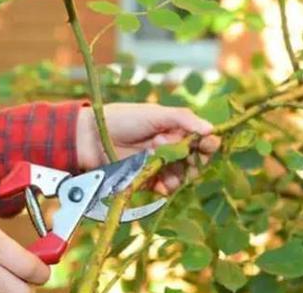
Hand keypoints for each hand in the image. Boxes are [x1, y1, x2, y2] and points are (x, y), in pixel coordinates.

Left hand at [76, 103, 220, 193]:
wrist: (91, 137)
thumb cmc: (122, 119)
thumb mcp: (155, 113)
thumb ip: (182, 119)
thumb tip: (211, 129)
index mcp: (174, 129)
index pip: (201, 139)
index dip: (207, 143)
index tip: (208, 144)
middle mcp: (170, 148)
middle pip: (195, 160)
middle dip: (192, 159)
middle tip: (181, 152)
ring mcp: (159, 165)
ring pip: (182, 176)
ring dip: (179, 173)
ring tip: (163, 162)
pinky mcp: (147, 180)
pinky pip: (165, 188)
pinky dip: (167, 187)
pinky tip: (162, 184)